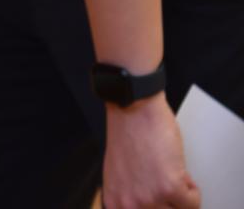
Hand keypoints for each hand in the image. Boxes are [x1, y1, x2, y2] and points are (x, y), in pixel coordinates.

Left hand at [103, 93, 198, 208]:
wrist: (132, 110)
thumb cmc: (127, 136)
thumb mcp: (119, 176)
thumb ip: (130, 197)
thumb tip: (148, 207)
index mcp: (115, 204)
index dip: (158, 205)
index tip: (160, 196)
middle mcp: (129, 206)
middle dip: (171, 201)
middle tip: (163, 180)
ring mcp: (148, 199)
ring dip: (181, 194)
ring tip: (168, 172)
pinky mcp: (167, 188)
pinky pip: (193, 202)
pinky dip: (192, 187)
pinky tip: (176, 168)